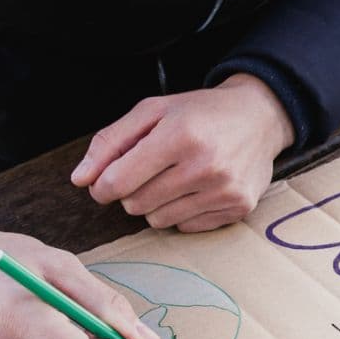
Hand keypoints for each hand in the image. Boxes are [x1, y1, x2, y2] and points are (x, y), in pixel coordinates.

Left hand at [70, 72, 294, 230]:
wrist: (260, 117)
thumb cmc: (200, 113)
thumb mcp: (152, 111)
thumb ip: (110, 142)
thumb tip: (80, 180)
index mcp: (179, 135)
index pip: (117, 182)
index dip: (102, 185)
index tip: (107, 180)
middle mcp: (205, 165)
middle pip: (135, 204)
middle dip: (132, 191)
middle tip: (150, 171)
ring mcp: (224, 190)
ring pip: (158, 220)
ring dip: (156, 204)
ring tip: (174, 178)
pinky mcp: (238, 207)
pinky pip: (186, 227)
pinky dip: (183, 212)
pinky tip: (197, 188)